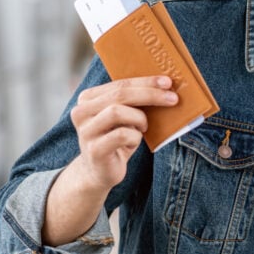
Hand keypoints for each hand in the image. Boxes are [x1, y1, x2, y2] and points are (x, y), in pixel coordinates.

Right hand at [69, 76, 177, 190]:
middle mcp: (81, 112)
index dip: (145, 82)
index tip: (167, 82)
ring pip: (117, 112)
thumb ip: (134, 100)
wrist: (100, 171)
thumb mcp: (125, 116)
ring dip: (139, 119)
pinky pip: (121, 135)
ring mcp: (85, 131)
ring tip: (143, 128)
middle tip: (173, 98)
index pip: (120, 84)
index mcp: (88, 98)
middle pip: (119, 95)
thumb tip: (164, 86)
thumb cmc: (117, 139)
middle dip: (150, 94)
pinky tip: (133, 142)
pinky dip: (135, 137)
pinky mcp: (94, 149)